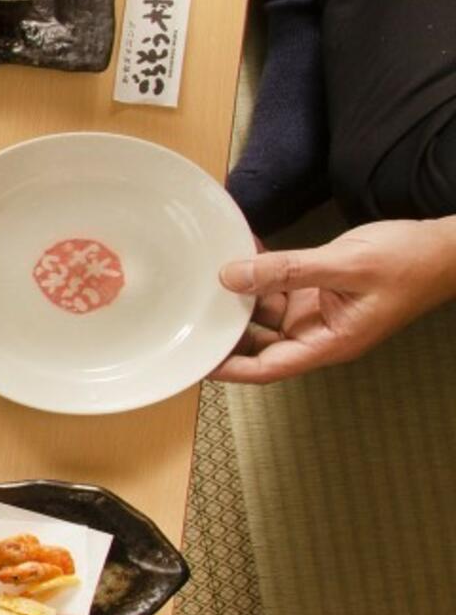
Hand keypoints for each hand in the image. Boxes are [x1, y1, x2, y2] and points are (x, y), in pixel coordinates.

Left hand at [212, 218, 455, 383]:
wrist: (445, 246)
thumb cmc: (411, 262)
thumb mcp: (345, 264)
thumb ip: (288, 270)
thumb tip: (233, 276)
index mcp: (329, 343)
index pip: (266, 368)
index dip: (227, 368)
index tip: (193, 360)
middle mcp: (317, 332)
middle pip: (257, 342)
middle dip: (223, 329)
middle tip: (184, 311)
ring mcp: (315, 311)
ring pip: (262, 310)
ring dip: (236, 293)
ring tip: (202, 274)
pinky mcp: (316, 289)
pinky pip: (277, 284)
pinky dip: (257, 269)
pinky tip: (238, 248)